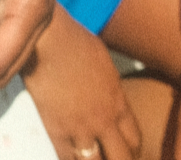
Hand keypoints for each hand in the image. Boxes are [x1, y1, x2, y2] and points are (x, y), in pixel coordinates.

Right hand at [17, 6, 141, 159]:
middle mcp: (104, 120)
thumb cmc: (71, 38)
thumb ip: (108, 84)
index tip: (120, 151)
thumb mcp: (102, 60)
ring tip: (83, 156)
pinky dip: (66, 158)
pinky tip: (64, 154)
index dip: (130, 151)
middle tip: (106, 157)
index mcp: (118, 101)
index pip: (134, 140)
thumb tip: (107, 91)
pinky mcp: (55, 127)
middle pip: (122, 158)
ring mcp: (80, 127)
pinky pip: (65, 157)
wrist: (45, 34)